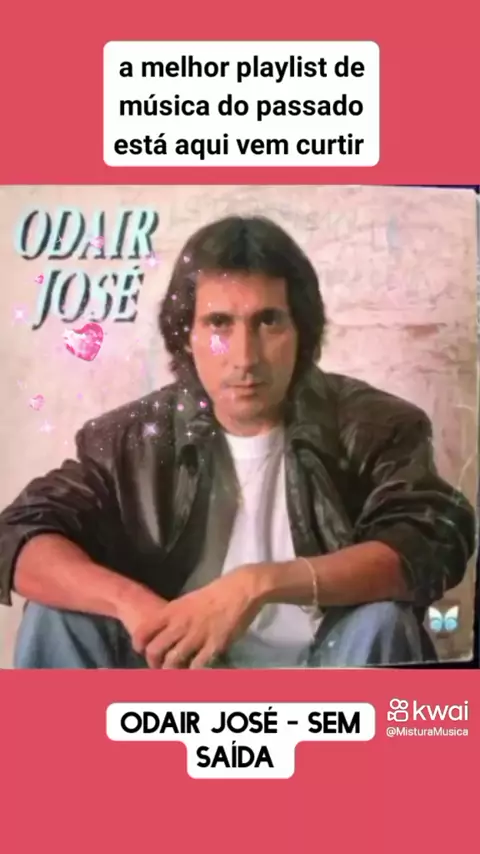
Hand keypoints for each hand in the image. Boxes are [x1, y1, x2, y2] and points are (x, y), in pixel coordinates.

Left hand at [134, 567, 263, 668]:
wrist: (242, 589)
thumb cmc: (215, 592)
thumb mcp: (188, 600)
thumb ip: (175, 616)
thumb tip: (166, 630)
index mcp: (172, 611)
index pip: (143, 631)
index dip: (139, 645)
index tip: (143, 650)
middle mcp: (180, 624)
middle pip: (154, 651)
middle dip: (154, 663)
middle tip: (160, 666)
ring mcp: (196, 636)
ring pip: (172, 662)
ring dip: (172, 670)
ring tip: (176, 672)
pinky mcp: (214, 646)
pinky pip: (197, 666)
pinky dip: (193, 672)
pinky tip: (195, 670)